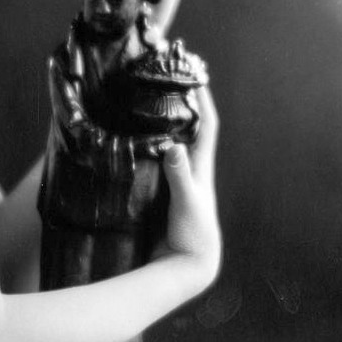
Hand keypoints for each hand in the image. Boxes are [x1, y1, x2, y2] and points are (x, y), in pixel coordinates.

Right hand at [159, 86, 220, 282]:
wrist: (188, 267)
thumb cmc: (194, 236)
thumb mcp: (187, 204)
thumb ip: (180, 177)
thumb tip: (175, 147)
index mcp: (201, 167)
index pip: (207, 125)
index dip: (203, 99)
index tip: (194, 74)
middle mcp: (191, 169)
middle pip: (190, 128)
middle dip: (182, 103)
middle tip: (165, 81)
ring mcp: (178, 180)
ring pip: (174, 142)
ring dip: (166, 122)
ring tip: (148, 101)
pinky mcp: (163, 191)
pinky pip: (157, 160)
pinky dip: (151, 145)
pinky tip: (134, 140)